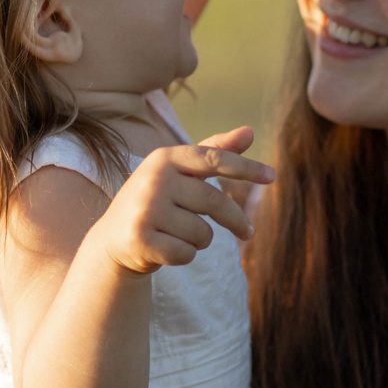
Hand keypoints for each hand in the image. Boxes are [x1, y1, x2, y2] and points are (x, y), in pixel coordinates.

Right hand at [87, 128, 271, 275]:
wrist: (114, 239)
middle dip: (235, 220)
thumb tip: (249, 131)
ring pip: (201, 233)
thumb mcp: (182, 173)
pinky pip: (186, 254)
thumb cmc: (158, 202)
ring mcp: (144, 210)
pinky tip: (166, 249)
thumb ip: (214, 152)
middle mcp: (153, 179)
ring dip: (200, 240)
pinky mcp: (140, 239)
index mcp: (165, 158)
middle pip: (214, 202)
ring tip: (179, 235)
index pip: (214, 159)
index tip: (272, 177)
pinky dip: (184, 256)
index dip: (246, 168)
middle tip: (248, 232)